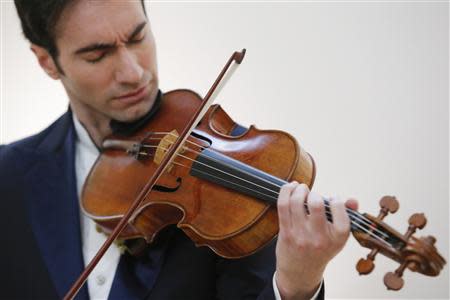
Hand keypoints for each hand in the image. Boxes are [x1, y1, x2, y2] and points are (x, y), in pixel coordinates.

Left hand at [275, 182, 357, 299]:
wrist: (300, 272)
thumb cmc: (321, 249)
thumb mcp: (338, 238)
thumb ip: (347, 217)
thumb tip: (352, 200)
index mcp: (337, 239)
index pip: (341, 212)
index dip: (336, 200)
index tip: (332, 199)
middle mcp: (319, 238)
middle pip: (316, 204)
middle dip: (314, 193)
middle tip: (312, 195)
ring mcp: (301, 236)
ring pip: (297, 202)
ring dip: (299, 189)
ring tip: (301, 189)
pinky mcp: (286, 233)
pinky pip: (283, 206)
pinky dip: (286, 191)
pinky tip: (290, 188)